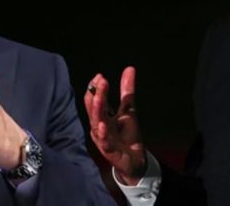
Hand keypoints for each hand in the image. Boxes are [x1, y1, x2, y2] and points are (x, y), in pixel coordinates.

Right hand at [84, 66, 146, 184]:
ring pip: (97, 123)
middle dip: (96, 94)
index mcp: (102, 117)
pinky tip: (102, 125)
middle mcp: (99, 126)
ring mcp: (103, 139)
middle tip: (101, 81)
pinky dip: (103, 133)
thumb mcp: (129, 110)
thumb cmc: (127, 136)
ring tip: (99, 98)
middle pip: (94, 109)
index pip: (95, 100)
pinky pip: (104, 141)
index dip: (96, 88)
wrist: (135, 161)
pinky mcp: (109, 151)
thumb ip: (127, 91)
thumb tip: (129, 68)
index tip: (99, 76)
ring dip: (97, 110)